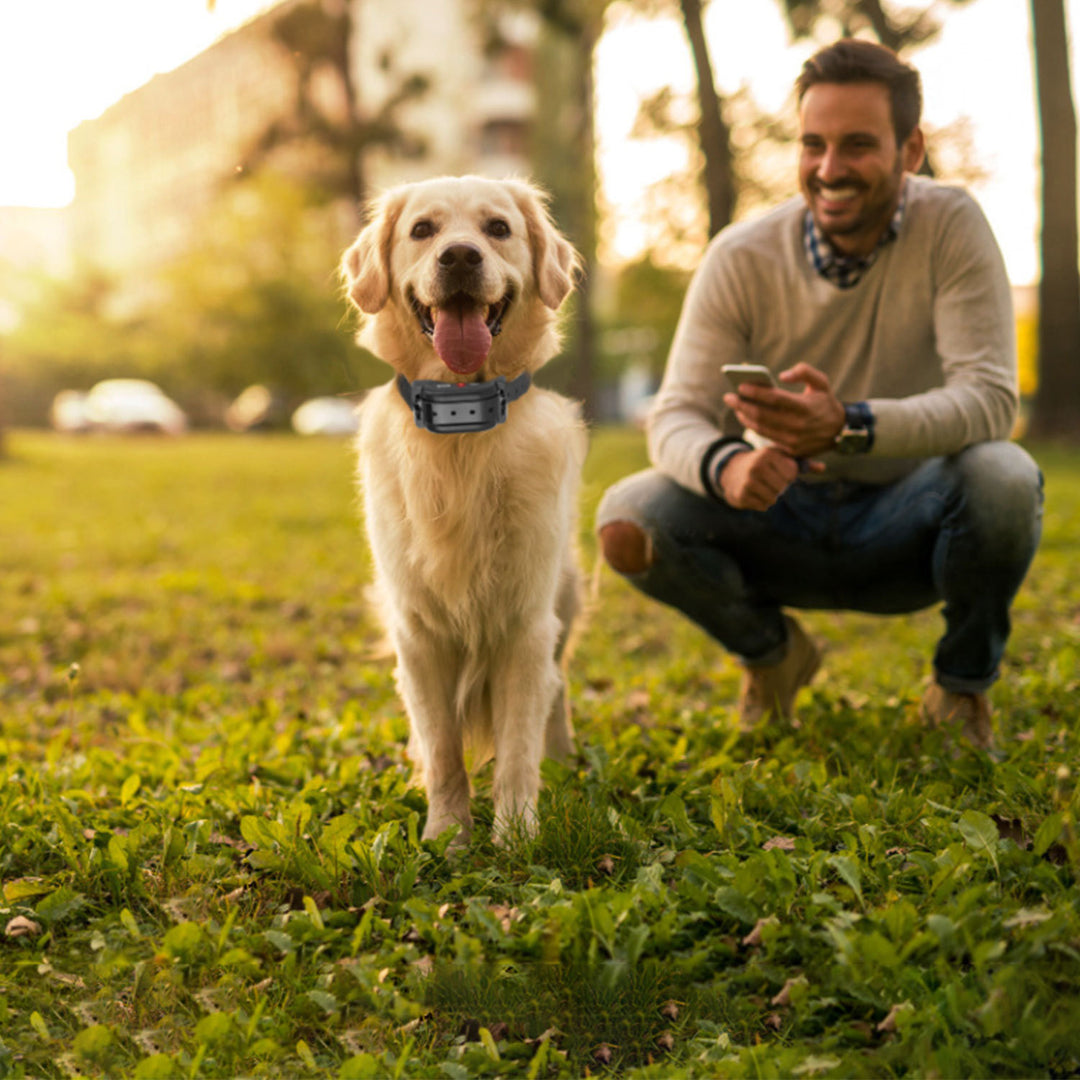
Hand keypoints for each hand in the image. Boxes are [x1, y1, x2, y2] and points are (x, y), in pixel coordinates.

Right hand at [719, 446, 823, 510]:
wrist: (730, 471)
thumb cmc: (763, 463)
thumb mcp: (779, 457)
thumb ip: (801, 463)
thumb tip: (823, 468)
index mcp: (767, 454)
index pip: (791, 473)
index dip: (788, 475)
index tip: (777, 470)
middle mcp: (756, 466)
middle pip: (783, 487)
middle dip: (779, 486)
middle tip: (769, 480)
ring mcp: (748, 482)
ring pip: (773, 498)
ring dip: (771, 496)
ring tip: (762, 487)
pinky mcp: (741, 495)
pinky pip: (763, 506)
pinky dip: (762, 503)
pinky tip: (754, 493)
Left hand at [722, 362, 844, 458]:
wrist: (839, 431)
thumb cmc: (825, 402)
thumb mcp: (821, 383)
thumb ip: (804, 372)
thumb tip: (782, 376)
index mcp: (805, 407)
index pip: (774, 399)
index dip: (755, 392)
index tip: (740, 386)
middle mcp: (798, 425)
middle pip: (761, 415)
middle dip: (741, 405)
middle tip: (728, 397)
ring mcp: (793, 440)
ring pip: (760, 428)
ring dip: (744, 417)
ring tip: (735, 406)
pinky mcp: (790, 450)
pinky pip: (765, 438)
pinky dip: (753, 427)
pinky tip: (745, 417)